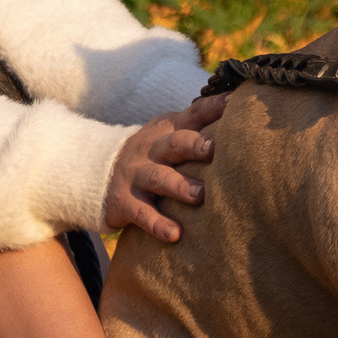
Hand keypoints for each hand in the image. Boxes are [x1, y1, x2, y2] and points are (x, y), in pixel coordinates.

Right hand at [103, 93, 225, 241]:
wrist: (95, 171)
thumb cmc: (151, 155)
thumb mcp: (168, 135)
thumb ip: (199, 127)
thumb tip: (242, 114)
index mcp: (167, 129)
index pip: (194, 113)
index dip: (214, 107)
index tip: (234, 103)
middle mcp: (152, 148)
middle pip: (175, 143)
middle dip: (195, 145)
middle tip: (215, 149)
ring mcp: (136, 174)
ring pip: (159, 178)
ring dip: (180, 186)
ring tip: (200, 196)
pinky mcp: (124, 201)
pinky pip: (142, 213)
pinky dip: (158, 224)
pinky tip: (175, 235)